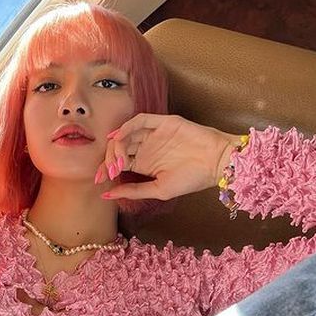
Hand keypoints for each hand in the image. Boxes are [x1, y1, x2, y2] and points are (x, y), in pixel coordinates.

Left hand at [95, 114, 239, 200]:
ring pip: (126, 134)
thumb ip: (133, 190)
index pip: (117, 162)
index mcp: (144, 162)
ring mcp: (153, 134)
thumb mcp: (158, 189)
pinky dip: (127, 127)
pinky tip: (119, 137)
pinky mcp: (163, 123)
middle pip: (118, 147)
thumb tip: (106, 195)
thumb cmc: (192, 179)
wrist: (217, 164)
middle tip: (109, 171)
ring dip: (117, 146)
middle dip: (109, 159)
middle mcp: (146, 147)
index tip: (98, 180)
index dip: (106, 168)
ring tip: (118, 162)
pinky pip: (140, 120)